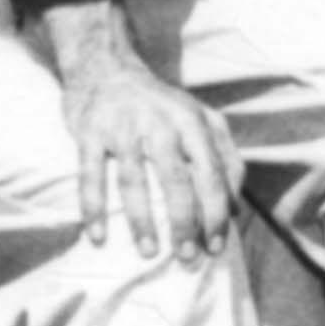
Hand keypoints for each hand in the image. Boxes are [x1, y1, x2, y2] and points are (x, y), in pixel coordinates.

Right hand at [55, 41, 236, 259]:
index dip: (215, 213)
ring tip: (149, 252)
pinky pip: (91, 176)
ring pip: (134, 181)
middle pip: (176, 181)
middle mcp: (159, 123)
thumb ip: (226, 157)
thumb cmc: (160, 104)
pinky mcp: (89, 133)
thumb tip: (235, 208)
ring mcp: (122, 128)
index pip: (211, 174)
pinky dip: (93, 208)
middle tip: (187, 258)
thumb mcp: (202, 119)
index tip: (215, 246)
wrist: (105, 67)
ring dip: (142, 221)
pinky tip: (97, 236)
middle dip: (184, 224)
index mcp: (192, 122)